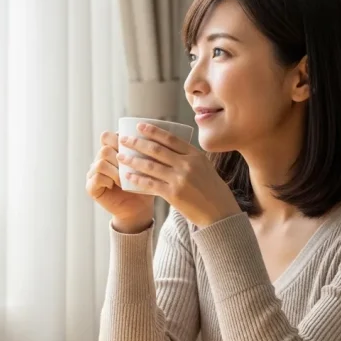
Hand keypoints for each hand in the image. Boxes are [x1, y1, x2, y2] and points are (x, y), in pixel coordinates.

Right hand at [85, 131, 154, 232]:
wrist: (138, 208)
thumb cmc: (144, 185)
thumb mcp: (146, 166)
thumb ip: (143, 151)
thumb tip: (153, 135)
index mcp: (111, 151)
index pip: (107, 136)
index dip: (118, 139)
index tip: (133, 149)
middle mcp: (99, 160)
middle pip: (105, 148)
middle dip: (120, 157)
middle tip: (131, 167)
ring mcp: (93, 173)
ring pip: (101, 162)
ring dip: (116, 170)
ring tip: (126, 178)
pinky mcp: (91, 186)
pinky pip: (97, 177)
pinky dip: (110, 180)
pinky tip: (118, 185)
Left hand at [116, 122, 240, 227]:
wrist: (220, 214)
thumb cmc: (213, 191)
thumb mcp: (205, 168)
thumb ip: (189, 158)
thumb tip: (169, 149)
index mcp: (195, 155)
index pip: (170, 138)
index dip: (153, 131)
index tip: (139, 126)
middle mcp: (187, 164)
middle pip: (156, 149)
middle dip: (137, 143)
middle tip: (123, 139)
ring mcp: (180, 179)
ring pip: (150, 165)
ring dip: (132, 160)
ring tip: (120, 156)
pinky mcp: (173, 194)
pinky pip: (150, 184)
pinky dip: (136, 179)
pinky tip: (127, 176)